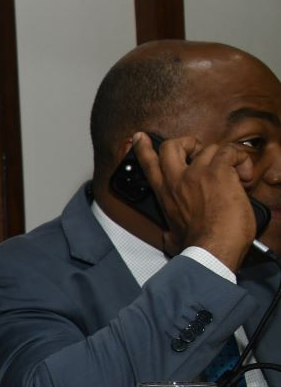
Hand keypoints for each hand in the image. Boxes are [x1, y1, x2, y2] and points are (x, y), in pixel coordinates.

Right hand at [133, 132, 257, 269]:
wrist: (211, 249)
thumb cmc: (196, 246)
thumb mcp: (173, 237)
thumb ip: (169, 233)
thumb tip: (168, 238)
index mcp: (166, 195)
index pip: (149, 165)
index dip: (143, 148)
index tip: (141, 137)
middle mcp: (177, 180)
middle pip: (171, 146)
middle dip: (185, 142)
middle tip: (198, 151)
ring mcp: (197, 174)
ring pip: (208, 147)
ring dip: (224, 156)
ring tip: (236, 171)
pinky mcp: (218, 173)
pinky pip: (230, 152)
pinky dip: (240, 158)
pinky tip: (245, 174)